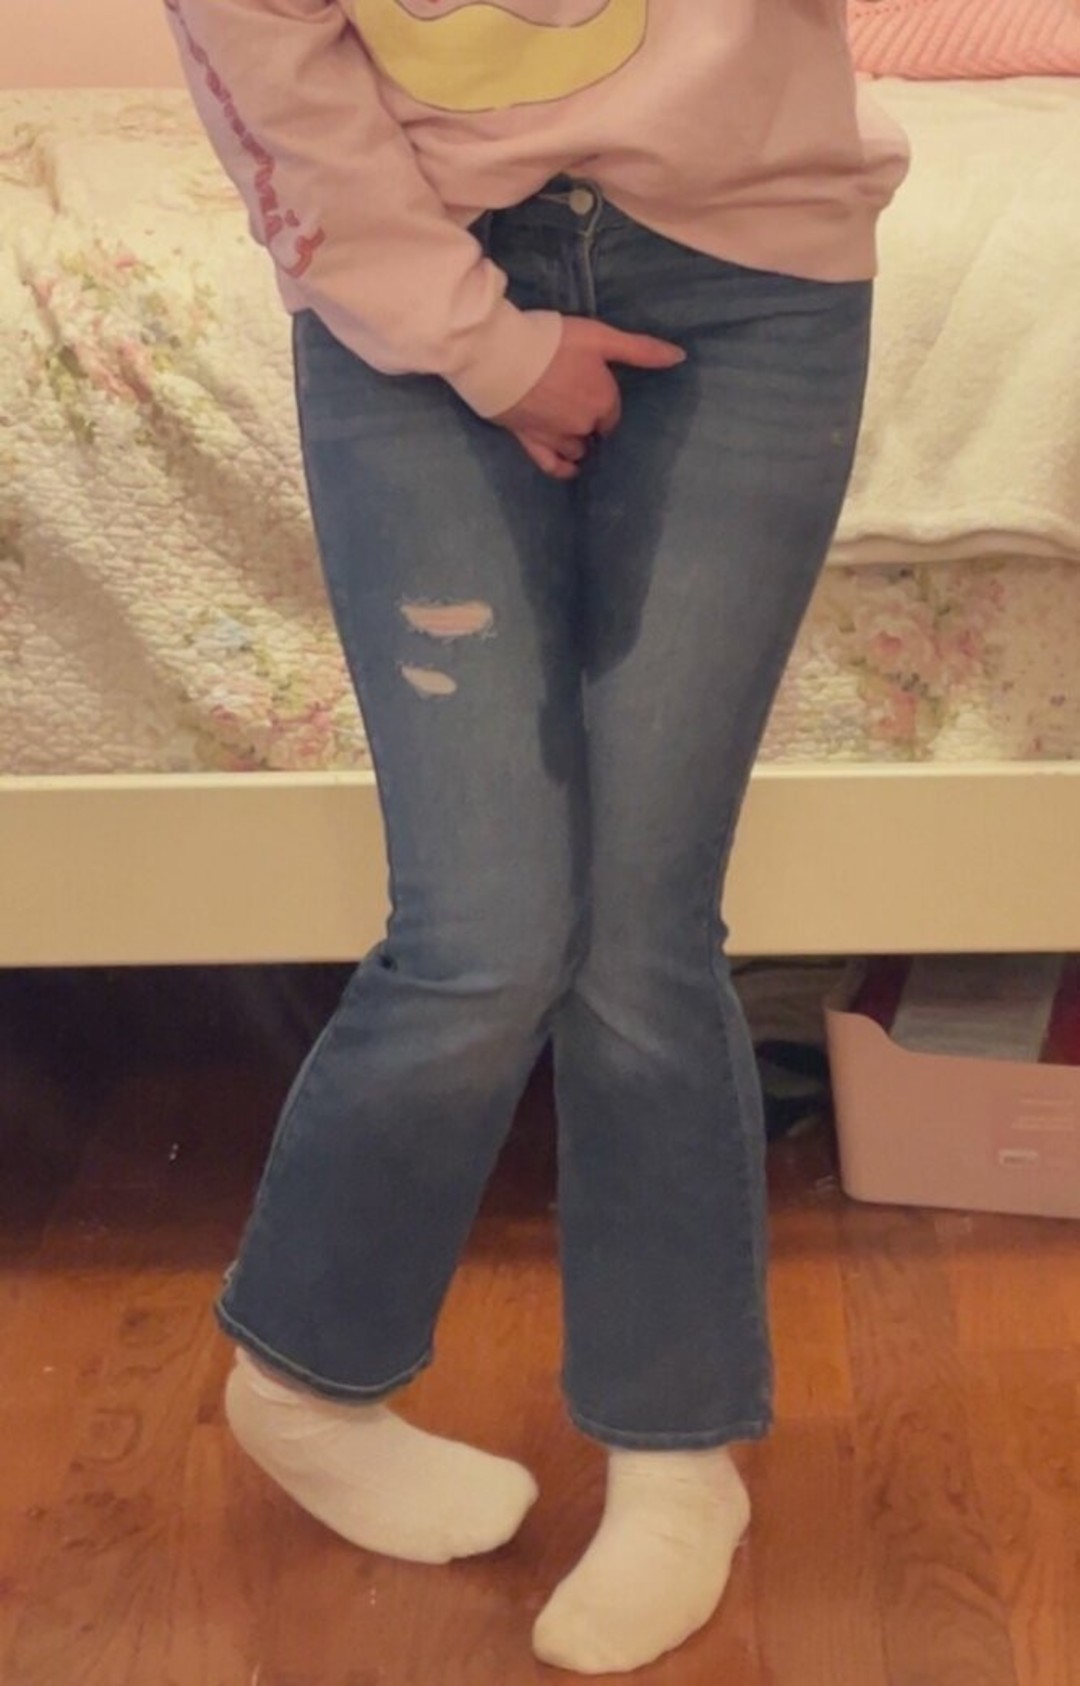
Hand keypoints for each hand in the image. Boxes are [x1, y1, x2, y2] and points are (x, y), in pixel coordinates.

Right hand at [494, 316, 685, 478]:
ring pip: (576, 449)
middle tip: (579, 405)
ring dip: (578, 444)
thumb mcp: (600, 337)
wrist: (502, 356)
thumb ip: (640, 350)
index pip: (612, 414)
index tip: (595, 391)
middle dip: (591, 423)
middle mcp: (584, 426)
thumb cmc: (553, 342)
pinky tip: (570, 469)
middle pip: (595, 431)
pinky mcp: (530, 442)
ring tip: (573, 433)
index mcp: (603, 402)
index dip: (605, 403)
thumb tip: (680, 357)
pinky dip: (562, 468)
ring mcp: (557, 438)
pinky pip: (551, 464)